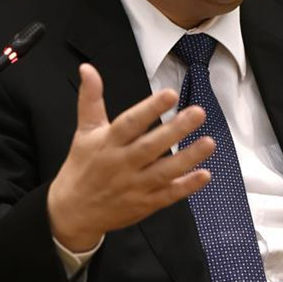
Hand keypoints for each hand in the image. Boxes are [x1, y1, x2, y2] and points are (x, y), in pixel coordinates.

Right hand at [47, 63, 213, 250]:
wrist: (73, 212)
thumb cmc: (82, 166)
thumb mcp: (85, 130)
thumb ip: (91, 99)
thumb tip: (88, 69)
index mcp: (108, 143)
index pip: (130, 124)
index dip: (150, 109)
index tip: (169, 94)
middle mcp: (122, 164)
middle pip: (151, 146)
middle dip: (176, 130)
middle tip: (198, 112)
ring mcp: (134, 186)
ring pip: (164, 171)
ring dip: (188, 158)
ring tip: (209, 142)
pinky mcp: (144, 204)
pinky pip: (168, 195)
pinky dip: (186, 186)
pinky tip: (204, 175)